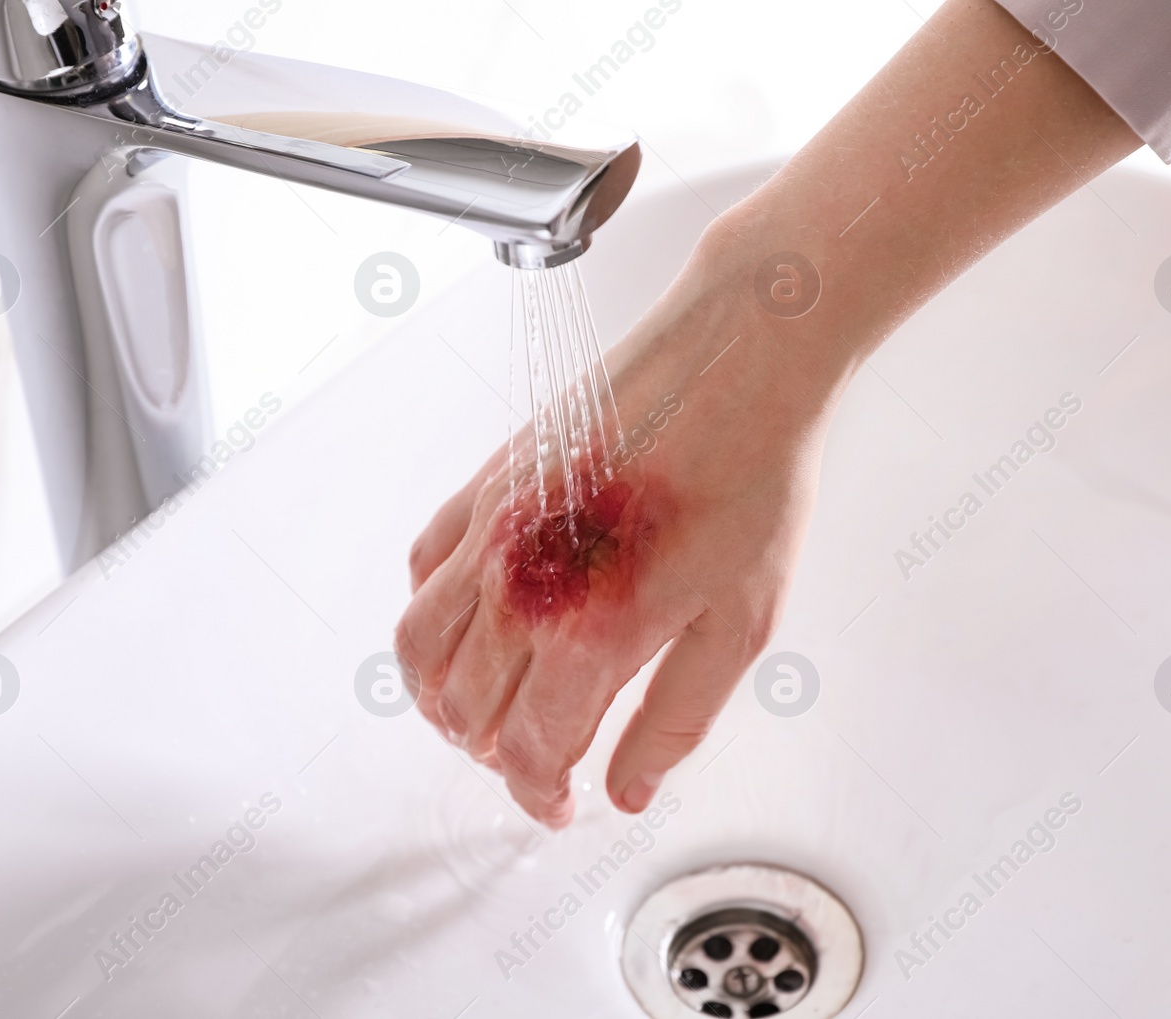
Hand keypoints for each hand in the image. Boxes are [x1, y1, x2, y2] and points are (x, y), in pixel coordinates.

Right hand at [394, 233, 828, 826]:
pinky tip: (467, 627)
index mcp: (590, 632)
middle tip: (535, 763)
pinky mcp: (484, 485)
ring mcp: (490, 531)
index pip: (528, 752)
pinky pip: (420, 570)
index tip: (559, 804)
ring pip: (419, 649)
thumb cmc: (750, 480)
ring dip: (442, 700)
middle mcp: (521, 585)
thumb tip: (629, 789)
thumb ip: (674, 720)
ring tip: (482, 713)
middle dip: (496, 756)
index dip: (539, 795)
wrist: (736, 366)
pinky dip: (427, 618)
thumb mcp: (739, 625)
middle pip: (466, 713)